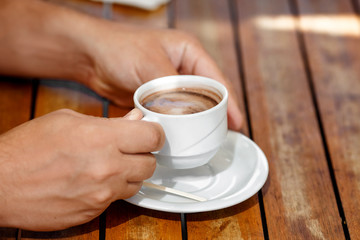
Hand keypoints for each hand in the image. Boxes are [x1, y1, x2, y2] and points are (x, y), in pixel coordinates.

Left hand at [0, 0, 242, 130]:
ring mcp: (170, 85)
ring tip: (205, 140)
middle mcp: (183, 68)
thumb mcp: (149, 64)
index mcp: (189, 53)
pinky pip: (173, 114)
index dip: (228, 102)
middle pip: (206, 96)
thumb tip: (184, 116)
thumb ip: (170, 90)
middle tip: (221, 136)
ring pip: (190, 107)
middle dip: (214, 115)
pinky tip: (181, 137)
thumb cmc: (119, 48)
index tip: (236, 123)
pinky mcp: (157, 98)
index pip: (216, 80)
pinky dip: (177, 125)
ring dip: (195, 123)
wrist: (92, 57)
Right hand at [0, 109, 163, 230]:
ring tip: (109, 165)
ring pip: (137, 184)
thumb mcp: (68, 120)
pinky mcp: (93, 212)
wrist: (1, 184)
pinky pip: (116, 200)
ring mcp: (102, 195)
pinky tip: (93, 181)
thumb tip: (135, 119)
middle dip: (143, 155)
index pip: (153, 137)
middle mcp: (108, 169)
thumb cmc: (28, 148)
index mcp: (102, 139)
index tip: (148, 133)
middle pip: (151, 164)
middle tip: (129, 149)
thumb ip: (108, 121)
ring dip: (129, 174)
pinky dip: (112, 190)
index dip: (153, 133)